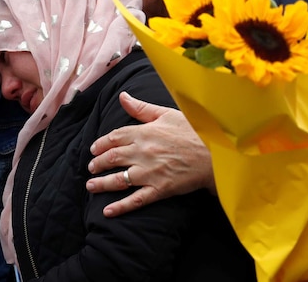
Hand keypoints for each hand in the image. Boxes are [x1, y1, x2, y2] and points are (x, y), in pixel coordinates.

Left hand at [86, 92, 214, 216]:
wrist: (216, 153)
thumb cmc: (194, 131)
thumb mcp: (166, 114)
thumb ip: (141, 108)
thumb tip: (122, 96)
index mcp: (143, 132)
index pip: (113, 138)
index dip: (100, 144)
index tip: (94, 149)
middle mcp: (142, 152)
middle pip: (111, 158)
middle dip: (97, 164)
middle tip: (91, 168)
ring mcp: (149, 172)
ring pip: (118, 179)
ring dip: (101, 184)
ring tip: (91, 186)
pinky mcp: (159, 189)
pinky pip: (135, 200)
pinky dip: (120, 206)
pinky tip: (107, 211)